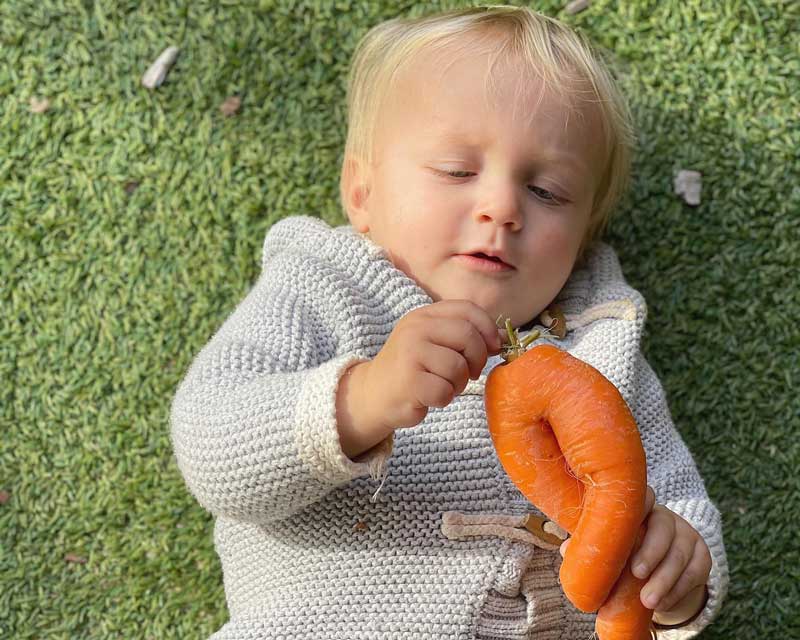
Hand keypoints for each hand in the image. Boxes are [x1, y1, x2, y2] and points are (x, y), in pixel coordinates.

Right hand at [362, 300, 502, 430]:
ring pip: (458, 367)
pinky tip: (431, 397)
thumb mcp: (435, 342)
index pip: (467, 309)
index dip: (488, 329)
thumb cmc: (412, 368)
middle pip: (467, 336)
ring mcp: (409, 353)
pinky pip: (445, 390)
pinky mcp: (408, 381)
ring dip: (459, 384)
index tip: (493, 348)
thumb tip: (506, 338)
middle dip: (477, 359)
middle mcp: (415, 329)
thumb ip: (466, 336)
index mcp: (424, 315)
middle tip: (470, 373)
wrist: (373, 394)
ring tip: (444, 385)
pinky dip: (444, 399)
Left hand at [559, 487, 710, 623]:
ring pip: (680, 553)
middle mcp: (665, 515)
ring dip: (664, 579)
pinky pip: (696, 572)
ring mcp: (686, 533)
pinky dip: (679, 591)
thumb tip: (565, 550)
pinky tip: (662, 605)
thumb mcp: (610, 546)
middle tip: (636, 574)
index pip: (641, 495)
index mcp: (639, 507)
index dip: (637, 503)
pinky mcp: (702, 555)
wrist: (659, 571)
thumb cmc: (624, 552)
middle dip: (650, 551)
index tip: (626, 518)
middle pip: (663, 525)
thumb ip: (592, 544)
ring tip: (647, 601)